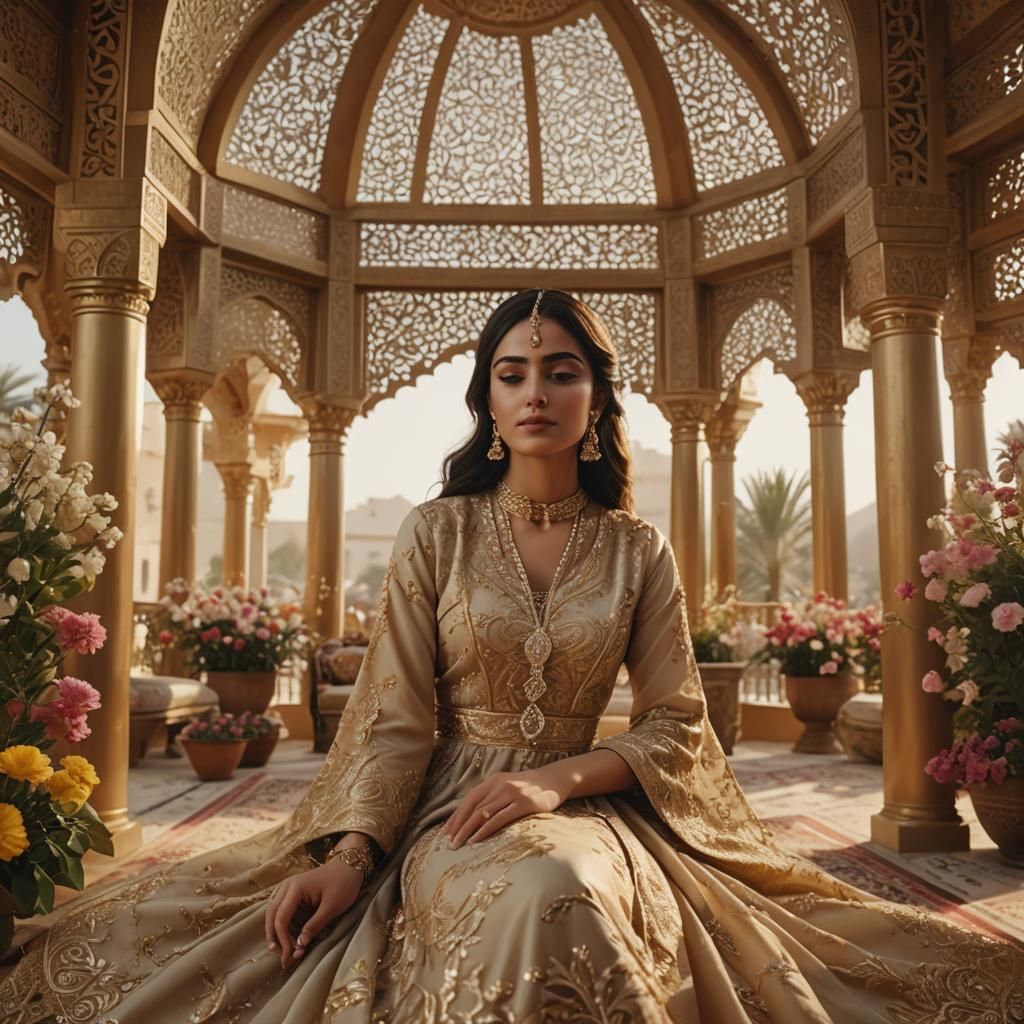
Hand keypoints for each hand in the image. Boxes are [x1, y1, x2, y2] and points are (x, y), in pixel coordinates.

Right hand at [264, 859, 361, 968]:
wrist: (350, 866)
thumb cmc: (343, 884)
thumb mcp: (332, 907)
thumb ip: (314, 926)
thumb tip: (299, 945)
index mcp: (295, 888)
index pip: (281, 918)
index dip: (283, 940)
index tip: (290, 957)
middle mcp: (287, 887)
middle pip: (272, 916)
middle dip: (274, 938)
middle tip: (282, 958)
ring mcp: (289, 889)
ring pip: (275, 915)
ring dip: (278, 934)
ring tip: (286, 952)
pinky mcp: (293, 894)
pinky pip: (284, 912)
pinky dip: (285, 927)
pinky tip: (291, 940)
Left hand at [443, 767, 570, 848]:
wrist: (554, 779)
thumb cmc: (529, 788)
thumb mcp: (508, 787)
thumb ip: (493, 797)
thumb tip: (474, 817)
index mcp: (493, 780)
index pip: (469, 799)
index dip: (456, 816)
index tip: (446, 832)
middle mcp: (500, 785)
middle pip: (473, 807)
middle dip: (458, 825)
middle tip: (448, 843)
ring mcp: (512, 793)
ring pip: (483, 813)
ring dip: (467, 830)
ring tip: (458, 844)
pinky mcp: (523, 803)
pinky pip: (499, 818)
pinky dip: (485, 830)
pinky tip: (476, 840)